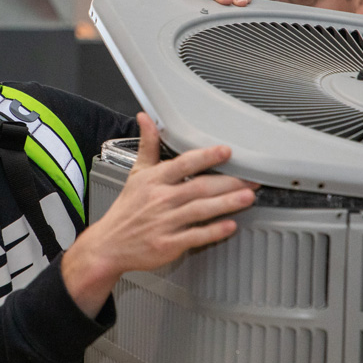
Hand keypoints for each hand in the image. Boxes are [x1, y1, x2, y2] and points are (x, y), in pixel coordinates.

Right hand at [62, 113, 257, 316]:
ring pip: (200, 210)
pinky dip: (213, 232)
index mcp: (154, 180)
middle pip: (199, 187)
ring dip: (226, 203)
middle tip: (252, 178)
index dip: (206, 157)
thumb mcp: (136, 173)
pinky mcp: (168, 245)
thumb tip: (145, 118)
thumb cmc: (127, 209)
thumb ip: (147, 146)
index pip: (183, 164)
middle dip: (228, 182)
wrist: (109, 245)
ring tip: (248, 197)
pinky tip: (230, 226)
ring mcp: (165, 223)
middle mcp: (160, 199)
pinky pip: (195, 236)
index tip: (226, 151)